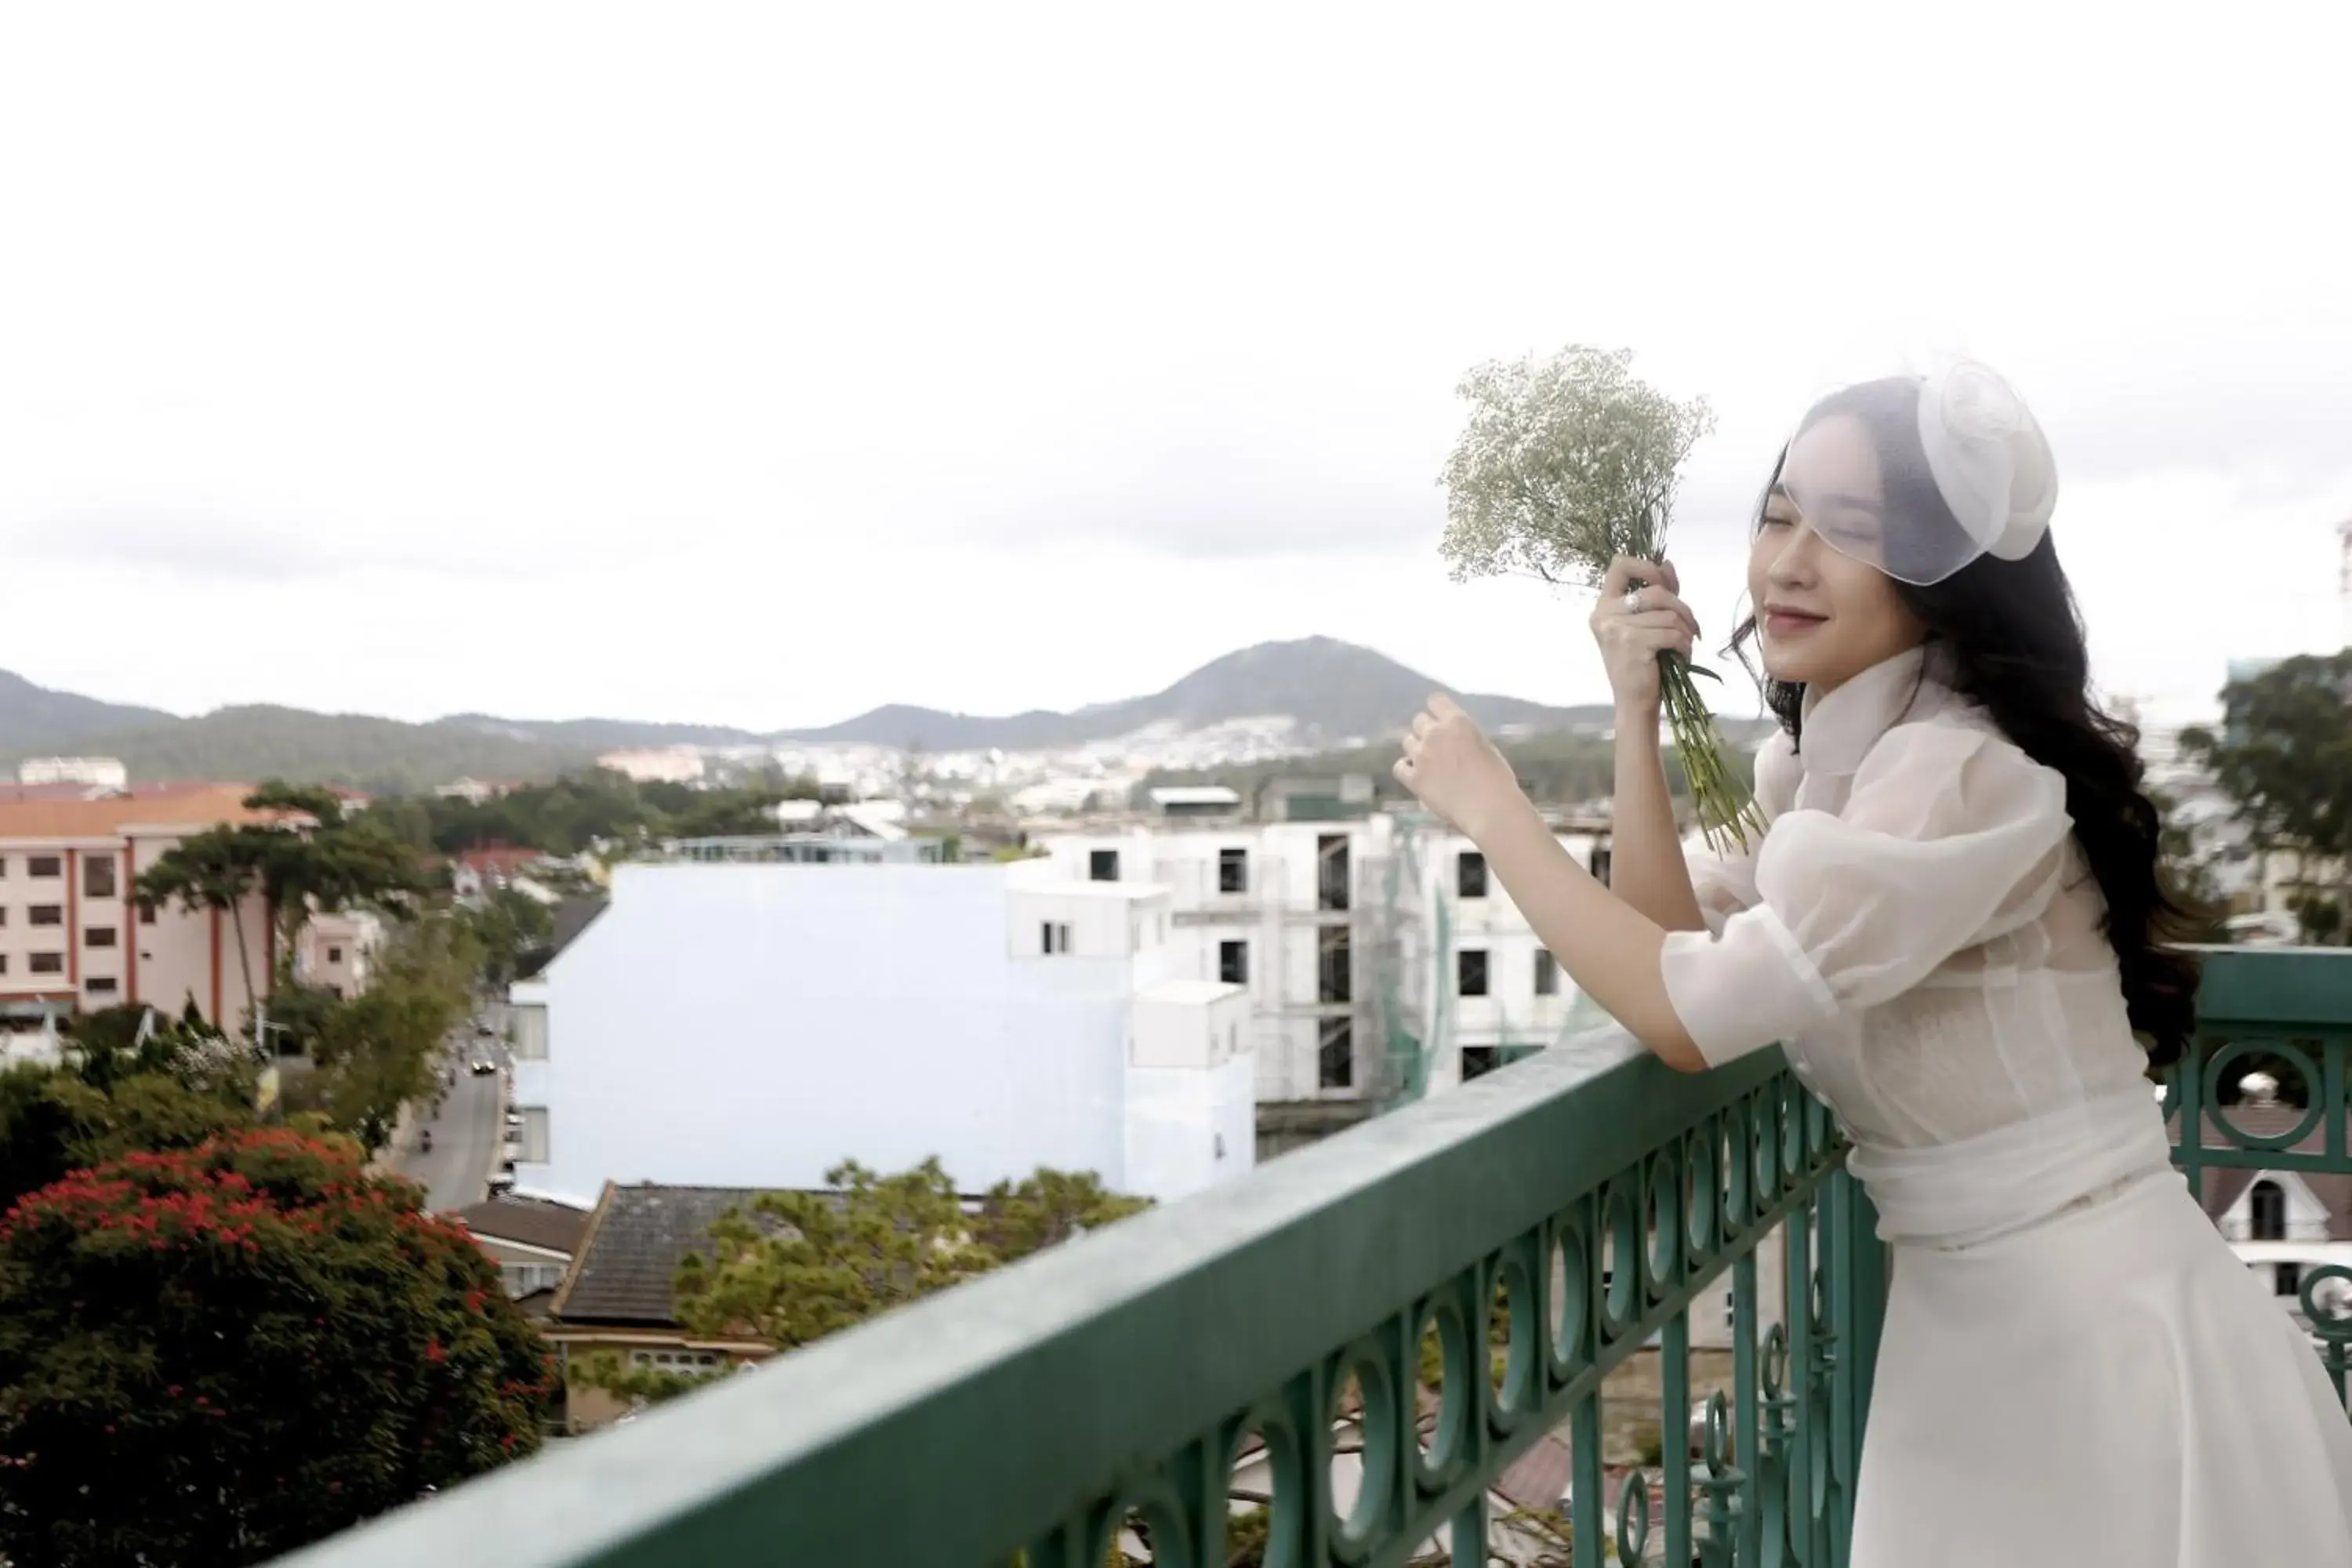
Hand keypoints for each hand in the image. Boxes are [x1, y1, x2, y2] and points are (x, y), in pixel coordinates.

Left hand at [1392, 693, 1524, 839]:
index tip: (1439, 718)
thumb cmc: (1498, 779)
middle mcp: (1435, 733)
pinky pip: (1399, 767)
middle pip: (1419, 720)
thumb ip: (1464, 739)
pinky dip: (1406, 768)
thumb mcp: (1485, 747)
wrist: (1490, 808)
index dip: (1436, 709)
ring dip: (1416, 748)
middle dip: (1426, 730)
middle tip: (1437, 745)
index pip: (1435, 701)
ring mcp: (1422, 755)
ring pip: (1407, 741)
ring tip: (1428, 762)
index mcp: (1458, 721)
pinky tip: (1415, 774)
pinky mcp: (1414, 778)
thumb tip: (1454, 743)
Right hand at [1590, 555, 1699, 718]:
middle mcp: (1605, 614)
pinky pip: (1672, 632)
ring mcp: (1617, 628)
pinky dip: (1685, 645)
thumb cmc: (1640, 665)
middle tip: (1689, 626)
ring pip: (1668, 614)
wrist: (1633, 703)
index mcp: (1603, 606)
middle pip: (1655, 590)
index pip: (1620, 565)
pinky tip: (1682, 656)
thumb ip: (1654, 593)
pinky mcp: (1633, 643)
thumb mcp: (1644, 625)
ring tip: (1684, 646)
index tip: (1664, 585)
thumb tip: (1667, 563)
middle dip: (1681, 607)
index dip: (1647, 568)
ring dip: (1685, 630)